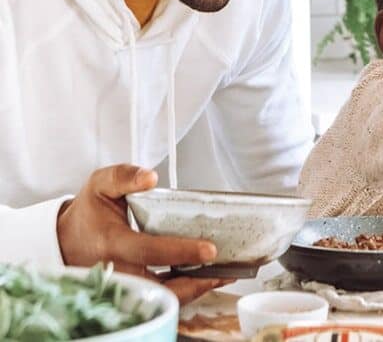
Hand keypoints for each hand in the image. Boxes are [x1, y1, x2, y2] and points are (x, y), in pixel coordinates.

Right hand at [57, 164, 228, 302]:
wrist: (66, 240)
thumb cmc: (89, 212)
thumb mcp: (101, 184)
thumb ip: (124, 176)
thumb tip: (149, 177)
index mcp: (111, 242)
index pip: (148, 251)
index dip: (179, 252)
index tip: (208, 249)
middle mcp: (116, 269)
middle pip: (157, 286)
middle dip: (193, 282)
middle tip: (224, 269)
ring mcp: (122, 285)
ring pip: (159, 298)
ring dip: (192, 291)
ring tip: (222, 275)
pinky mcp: (127, 292)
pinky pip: (156, 298)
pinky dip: (182, 293)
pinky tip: (204, 280)